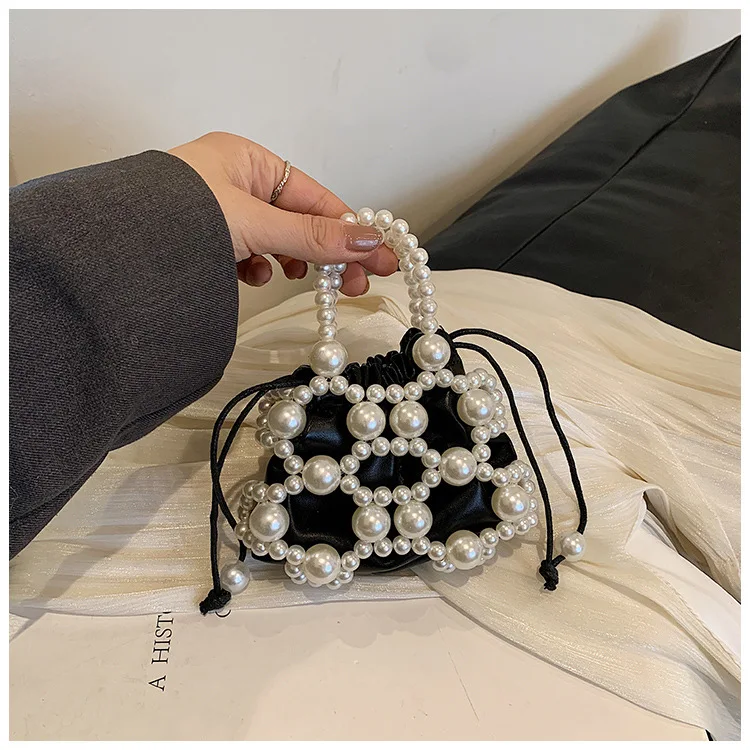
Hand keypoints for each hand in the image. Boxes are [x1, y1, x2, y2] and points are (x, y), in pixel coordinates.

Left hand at [169, 132, 397, 295]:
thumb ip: (312, 236)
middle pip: (299, 219)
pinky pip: (249, 253)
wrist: (114, 253)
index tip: (378, 257)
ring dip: (290, 260)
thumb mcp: (256, 224)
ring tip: (294, 277)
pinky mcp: (207, 240)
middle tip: (352, 285)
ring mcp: (221, 211)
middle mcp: (236, 181)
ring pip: (276, 239)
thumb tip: (366, 239)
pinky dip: (258, 268)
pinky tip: (254, 276)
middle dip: (325, 252)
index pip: (315, 196)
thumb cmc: (175, 219)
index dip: (350, 228)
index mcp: (249, 161)